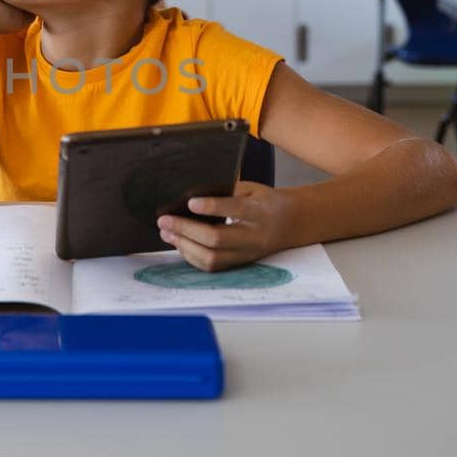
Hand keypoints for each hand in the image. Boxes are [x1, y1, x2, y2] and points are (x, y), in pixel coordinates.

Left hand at [155, 182, 296, 270]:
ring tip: (167, 233)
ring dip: (184, 246)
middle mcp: (254, 236)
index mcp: (260, 212)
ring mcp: (246, 254)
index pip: (235, 209)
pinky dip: (192, 256)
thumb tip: (190, 194)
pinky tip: (179, 244)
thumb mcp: (252, 189)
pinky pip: (212, 266)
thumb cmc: (265, 201)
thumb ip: (227, 191)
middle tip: (164, 220)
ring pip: (212, 258)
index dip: (212, 207)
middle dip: (186, 230)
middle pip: (217, 239)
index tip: (190, 203)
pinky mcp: (239, 264)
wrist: (292, 224)